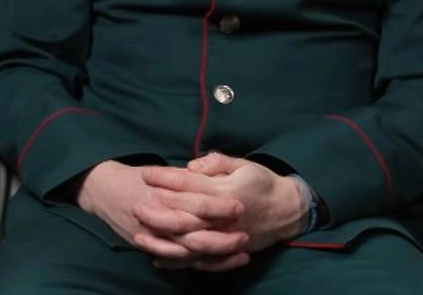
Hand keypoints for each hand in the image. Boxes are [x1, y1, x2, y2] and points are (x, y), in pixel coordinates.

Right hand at [74, 160, 248, 267]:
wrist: (104, 190)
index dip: (219, 206)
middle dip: (222, 236)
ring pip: (188, 251)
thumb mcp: (162, 171)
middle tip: (245, 235)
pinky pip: (176, 261)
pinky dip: (197, 264)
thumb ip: (186, 177)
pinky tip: (217, 263)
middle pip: (195, 232)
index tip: (240, 206)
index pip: (196, 202)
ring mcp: (153, 236)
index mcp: (164, 193)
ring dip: (215, 254)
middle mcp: (158, 216)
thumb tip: (211, 176)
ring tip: (240, 252)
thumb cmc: (138, 177)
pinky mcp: (149, 246)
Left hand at [139, 153, 305, 262]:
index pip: (190, 184)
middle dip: (157, 212)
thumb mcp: (243, 164)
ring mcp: (224, 238)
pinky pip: (198, 261)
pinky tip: (157, 258)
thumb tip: (190, 165)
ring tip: (139, 235)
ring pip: (188, 243)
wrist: (287, 211)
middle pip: (184, 217)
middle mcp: (223, 218)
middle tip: (135, 206)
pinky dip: (177, 261)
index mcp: (226, 191)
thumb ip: (217, 162)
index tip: (147, 174)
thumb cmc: (262, 183)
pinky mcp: (225, 253)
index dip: (166, 179)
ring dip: (162, 240)